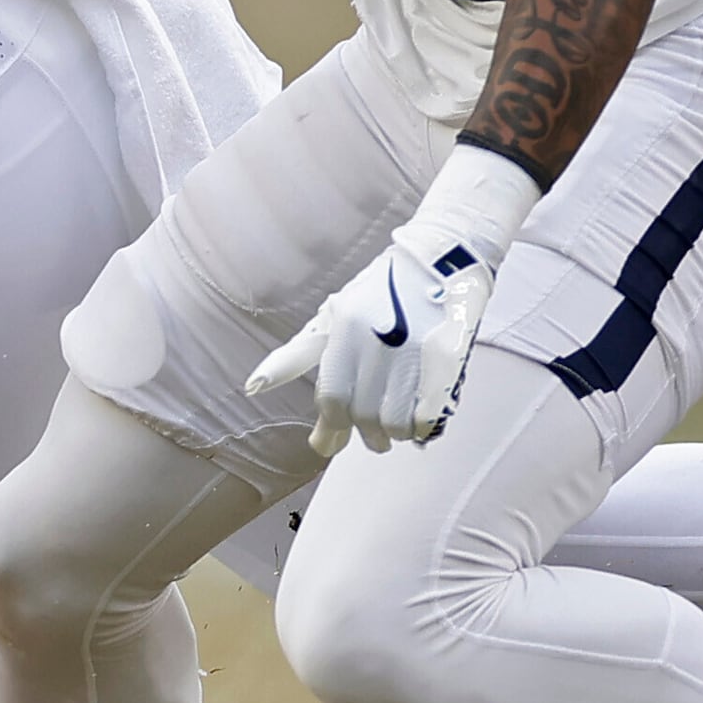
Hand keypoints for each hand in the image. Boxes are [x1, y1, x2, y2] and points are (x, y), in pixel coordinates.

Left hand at [248, 144, 541, 457]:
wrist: (440, 259)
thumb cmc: (379, 292)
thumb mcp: (332, 315)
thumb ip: (297, 355)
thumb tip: (253, 387)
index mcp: (344, 326)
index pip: (332, 398)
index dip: (330, 427)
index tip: (327, 444)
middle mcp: (376, 338)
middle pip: (365, 415)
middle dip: (368, 435)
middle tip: (374, 437)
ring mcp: (415, 349)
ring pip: (397, 422)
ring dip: (395, 433)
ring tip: (397, 426)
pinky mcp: (449, 358)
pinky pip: (430, 415)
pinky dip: (423, 427)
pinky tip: (421, 419)